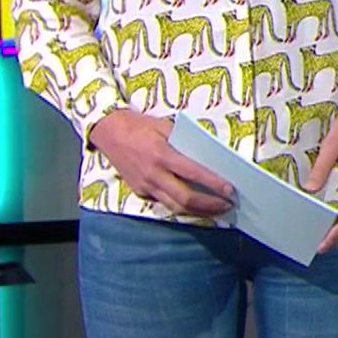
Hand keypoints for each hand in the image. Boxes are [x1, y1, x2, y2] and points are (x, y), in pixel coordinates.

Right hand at [88, 110, 236, 216]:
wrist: (107, 132)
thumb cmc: (139, 126)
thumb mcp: (164, 126)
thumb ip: (185, 142)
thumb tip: (209, 156)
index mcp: (161, 154)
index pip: (193, 173)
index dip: (214, 184)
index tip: (230, 190)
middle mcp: (153, 174)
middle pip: (185, 198)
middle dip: (210, 204)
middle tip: (229, 205)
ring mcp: (145, 185)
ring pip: (175, 206)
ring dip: (199, 211)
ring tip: (217, 210)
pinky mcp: (140, 191)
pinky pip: (164, 203)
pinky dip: (183, 207)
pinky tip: (197, 206)